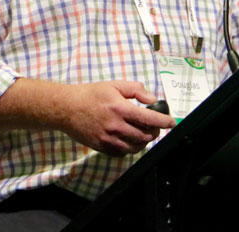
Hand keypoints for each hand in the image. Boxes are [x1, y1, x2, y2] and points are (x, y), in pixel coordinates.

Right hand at [60, 81, 175, 156]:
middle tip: (155, 126)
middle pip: (145, 135)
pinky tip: (129, 139)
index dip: (164, 122)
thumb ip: (136, 90)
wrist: (67, 108)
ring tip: (143, 132)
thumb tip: (152, 99)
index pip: (149, 118)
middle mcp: (116, 126)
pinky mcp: (102, 147)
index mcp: (120, 108)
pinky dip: (131, 147)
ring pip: (136, 146)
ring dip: (144, 141)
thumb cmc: (91, 95)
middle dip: (155, 131)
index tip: (172, 122)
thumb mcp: (114, 85)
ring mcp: (109, 139)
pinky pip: (123, 153)